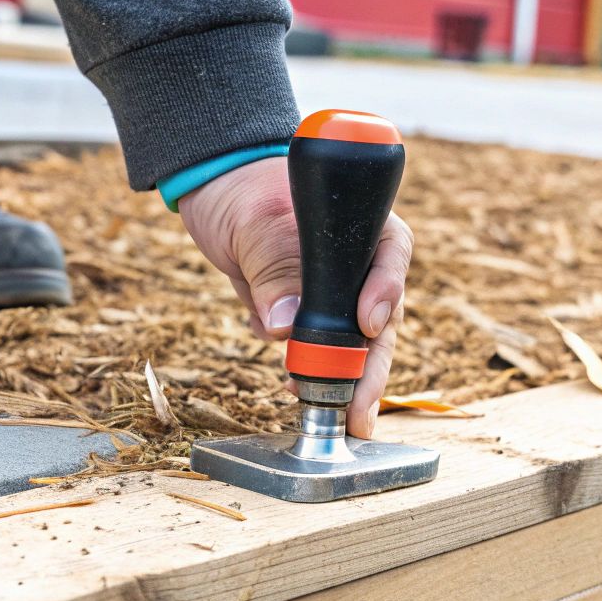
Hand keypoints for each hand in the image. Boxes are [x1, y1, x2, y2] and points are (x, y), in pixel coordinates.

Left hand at [178, 157, 412, 438]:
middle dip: (368, 369)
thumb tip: (284, 326)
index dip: (384, 294)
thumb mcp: (256, 224)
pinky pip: (309, 345)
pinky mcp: (305, 308)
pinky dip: (300, 367)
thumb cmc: (242, 187)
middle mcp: (356, 261)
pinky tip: (286, 381)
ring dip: (336, 378)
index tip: (368, 325)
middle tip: (359, 413)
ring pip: (347, 342)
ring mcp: (333, 289)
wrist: (212, 188)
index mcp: (361, 224)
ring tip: (325, 411)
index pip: (389, 258)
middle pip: (377, 318)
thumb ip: (273, 270)